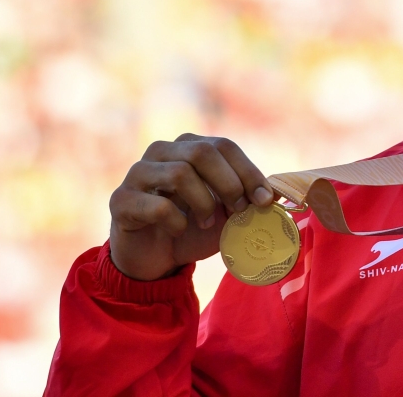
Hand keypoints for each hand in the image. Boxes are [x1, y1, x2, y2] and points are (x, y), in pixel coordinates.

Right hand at [108, 134, 274, 280]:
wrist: (155, 258)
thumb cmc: (194, 228)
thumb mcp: (228, 213)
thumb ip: (250, 199)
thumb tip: (281, 192)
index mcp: (189, 146)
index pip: (224, 146)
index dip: (249, 171)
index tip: (266, 200)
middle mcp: (162, 151)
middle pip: (201, 152)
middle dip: (229, 184)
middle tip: (239, 211)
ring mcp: (137, 173)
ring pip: (179, 173)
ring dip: (203, 203)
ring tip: (208, 223)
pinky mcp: (121, 200)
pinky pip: (157, 204)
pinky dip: (177, 221)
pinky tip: (180, 230)